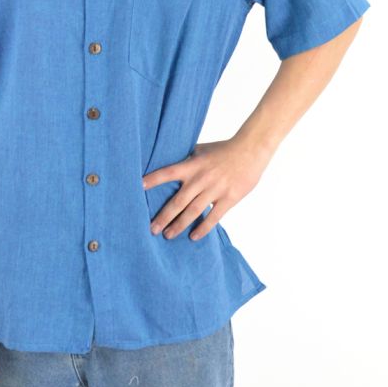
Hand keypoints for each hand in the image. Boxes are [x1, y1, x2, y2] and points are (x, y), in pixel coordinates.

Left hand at [142, 136, 272, 240]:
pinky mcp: (228, 199)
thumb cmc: (223, 149)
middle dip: (163, 216)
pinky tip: (193, 237)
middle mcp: (201, 179)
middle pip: (178, 201)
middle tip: (151, 229)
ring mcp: (215, 190)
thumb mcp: (201, 149)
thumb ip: (186, 157)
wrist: (250, 151)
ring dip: (179, 225)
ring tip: (167, 235)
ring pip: (193, 212)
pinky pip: (213, 217)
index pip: (167, 173)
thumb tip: (167, 158)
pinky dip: (203, 228)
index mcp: (192, 165)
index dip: (152, 180)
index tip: (137, 188)